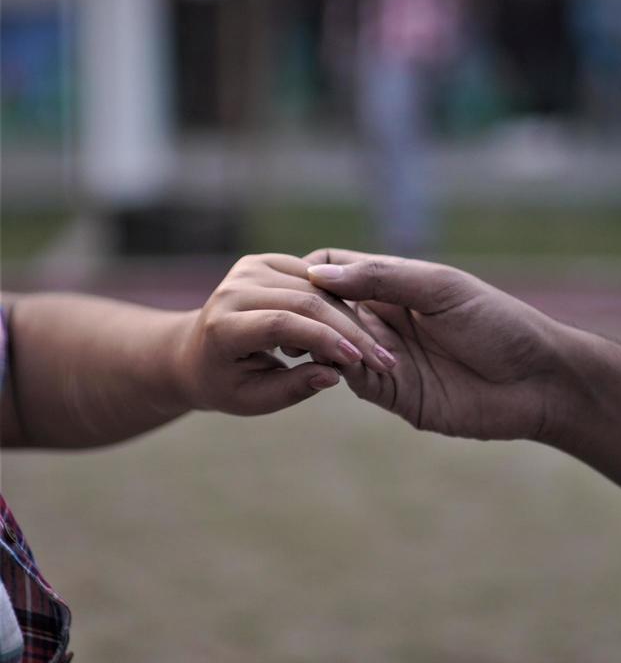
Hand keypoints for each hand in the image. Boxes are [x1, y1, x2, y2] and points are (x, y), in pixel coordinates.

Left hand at [175, 253, 396, 415]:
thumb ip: (293, 388)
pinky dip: (338, 303)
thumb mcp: (254, 400)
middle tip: (383, 359)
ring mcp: (248, 270)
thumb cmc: (226, 384)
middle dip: (347, 330)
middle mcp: (232, 290)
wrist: (195, 352)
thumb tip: (334, 374)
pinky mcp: (264, 262)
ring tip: (377, 348)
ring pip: (314, 288)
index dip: (322, 340)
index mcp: (222, 326)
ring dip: (350, 317)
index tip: (359, 361)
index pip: (279, 324)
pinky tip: (359, 329)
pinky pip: (313, 279)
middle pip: (302, 301)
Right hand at [305, 250, 563, 440]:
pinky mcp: (391, 392)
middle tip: (294, 319)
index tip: (294, 283)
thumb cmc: (499, 323)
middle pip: (323, 308)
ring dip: (320, 342)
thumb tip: (318, 275)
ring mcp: (383, 355)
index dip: (309, 274)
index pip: (333, 270)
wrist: (537, 381)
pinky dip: (338, 370)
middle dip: (306, 311)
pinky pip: (352, 378)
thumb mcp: (440, 289)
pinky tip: (335, 363)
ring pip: (330, 344)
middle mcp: (381, 317)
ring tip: (310, 341)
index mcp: (392, 283)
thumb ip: (382, 278)